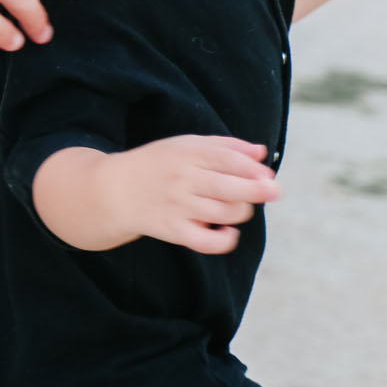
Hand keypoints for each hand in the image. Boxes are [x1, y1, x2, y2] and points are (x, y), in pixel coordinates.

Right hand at [34, 136, 278, 253]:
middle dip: (260, 191)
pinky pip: (207, 242)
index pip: (228, 159)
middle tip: (273, 192)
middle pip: (231, 188)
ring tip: (237, 207)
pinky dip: (225, 240)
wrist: (113, 191)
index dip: (254, 168)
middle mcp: (182, 179)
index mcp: (187, 153)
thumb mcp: (186, 145)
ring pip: (225, 213)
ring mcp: (177, 206)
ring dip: (242, 211)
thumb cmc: (158, 164)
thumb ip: (226, 146)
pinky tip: (227, 231)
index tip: (268, 175)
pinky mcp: (172, 231)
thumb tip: (262, 154)